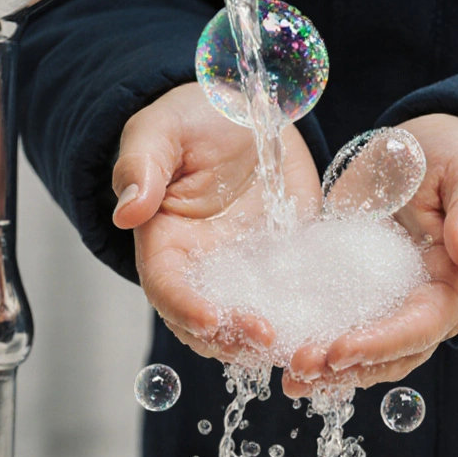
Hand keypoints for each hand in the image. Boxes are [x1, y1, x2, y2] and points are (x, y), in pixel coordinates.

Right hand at [112, 83, 321, 359]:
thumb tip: (126, 211)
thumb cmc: (193, 119)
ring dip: (272, 340)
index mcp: (166, 243)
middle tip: (267, 337)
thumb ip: (142, 167)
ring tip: (300, 344)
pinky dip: (310, 317)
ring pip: (253, 321)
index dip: (185, 308)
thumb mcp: (162, 131)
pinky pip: (298, 296)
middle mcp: (205, 266)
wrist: (247, 111)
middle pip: (210, 322)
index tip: (210, 318)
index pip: (167, 288)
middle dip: (234, 338)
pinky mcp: (289, 260)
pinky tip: (331, 328)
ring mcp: (249, 268)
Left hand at [282, 114, 457, 396]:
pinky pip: (334, 325)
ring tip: (287, 375)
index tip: (338, 350)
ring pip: (362, 355)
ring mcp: (389, 304)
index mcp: (454, 286)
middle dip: (346, 369)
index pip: (422, 327)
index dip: (381, 344)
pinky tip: (274, 350)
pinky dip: (308, 341)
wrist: (431, 151)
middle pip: (389, 356)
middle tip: (299, 369)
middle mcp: (423, 306)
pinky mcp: (358, 291)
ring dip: (325, 370)